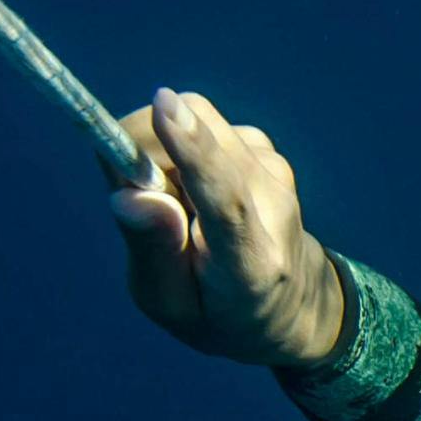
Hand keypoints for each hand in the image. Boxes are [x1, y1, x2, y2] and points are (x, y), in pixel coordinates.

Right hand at [103, 86, 347, 367]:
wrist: (291, 303)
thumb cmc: (219, 311)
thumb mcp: (172, 307)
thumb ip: (152, 252)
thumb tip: (129, 195)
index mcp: (251, 263)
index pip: (226, 195)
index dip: (192, 151)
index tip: (162, 109)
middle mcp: (273, 205)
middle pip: (200, 134)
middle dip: (141, 148)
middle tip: (135, 200)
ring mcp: (273, 168)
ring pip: (194, 120)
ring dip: (159, 153)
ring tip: (170, 208)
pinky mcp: (264, 148)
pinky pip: (201, 125)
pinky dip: (177, 150)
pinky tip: (190, 194)